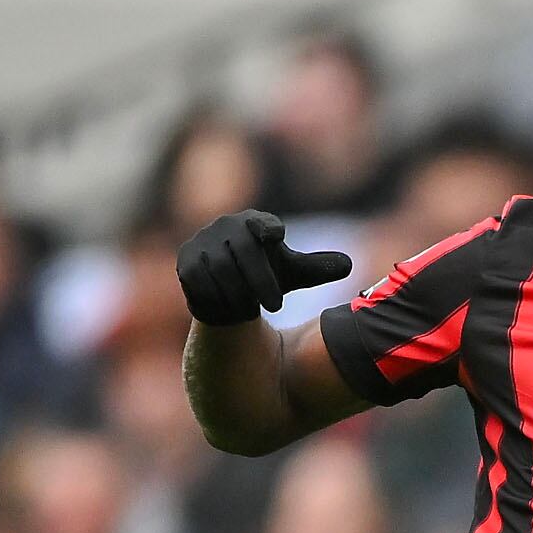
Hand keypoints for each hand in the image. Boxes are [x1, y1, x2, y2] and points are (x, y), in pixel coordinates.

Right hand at [176, 210, 351, 325]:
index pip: (260, 222)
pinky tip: (231, 310)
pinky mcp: (185, 264)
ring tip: (253, 310)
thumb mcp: (294, 274)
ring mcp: (200, 244)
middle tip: (277, 306)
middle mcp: (223, 228)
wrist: (230, 292)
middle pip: (243, 250)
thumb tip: (348, 264)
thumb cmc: (266, 275)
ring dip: (240, 293)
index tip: (276, 236)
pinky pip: (200, 281)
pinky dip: (218, 298)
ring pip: (221, 268)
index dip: (266, 227)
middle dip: (261, 280)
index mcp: (252, 223)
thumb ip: (317, 268)